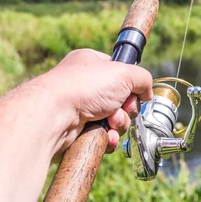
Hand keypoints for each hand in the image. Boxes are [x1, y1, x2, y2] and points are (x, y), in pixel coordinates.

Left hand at [34, 49, 152, 154]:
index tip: (134, 92)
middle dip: (126, 109)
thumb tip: (146, 93)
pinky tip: (105, 137)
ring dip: (118, 124)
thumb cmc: (84, 86)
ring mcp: (79, 108)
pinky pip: (102, 136)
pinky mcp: (76, 130)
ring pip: (113, 120)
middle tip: (121, 109)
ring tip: (110, 123)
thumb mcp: (124, 72)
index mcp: (91, 63)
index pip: (120, 72)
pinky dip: (107, 138)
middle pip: (119, 100)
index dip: (131, 85)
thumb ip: (143, 79)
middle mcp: (84, 84)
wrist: (53, 114)